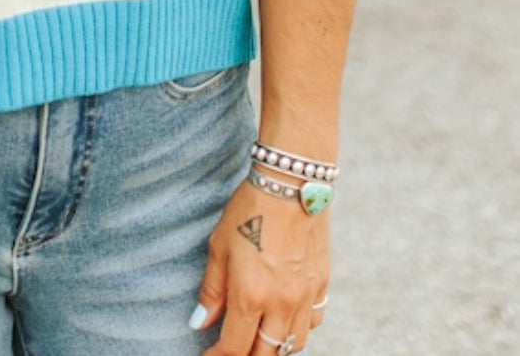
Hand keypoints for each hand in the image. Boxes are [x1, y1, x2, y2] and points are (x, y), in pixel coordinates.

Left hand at [189, 178, 329, 353]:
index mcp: (250, 295)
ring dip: (273, 348)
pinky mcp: (322, 285)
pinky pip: (312, 323)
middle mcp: (281, 304)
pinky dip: (297, 329)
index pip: (234, 348)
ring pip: (292, 345)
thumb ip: (211, 290)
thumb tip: (199, 323)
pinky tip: (284, 317)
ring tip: (257, 337)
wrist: (291, 183)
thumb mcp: (219, 246)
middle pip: (266, 355)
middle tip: (231, 348)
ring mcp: (305, 297)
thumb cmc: (249, 210)